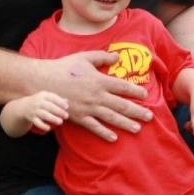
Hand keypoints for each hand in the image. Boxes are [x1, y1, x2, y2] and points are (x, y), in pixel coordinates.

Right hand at [24, 91, 69, 132]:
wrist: (24, 107)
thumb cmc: (41, 101)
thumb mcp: (47, 98)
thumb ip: (57, 99)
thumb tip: (67, 102)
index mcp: (43, 95)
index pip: (52, 97)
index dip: (60, 102)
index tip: (66, 107)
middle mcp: (38, 102)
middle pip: (49, 106)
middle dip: (58, 111)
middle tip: (66, 116)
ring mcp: (34, 110)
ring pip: (44, 115)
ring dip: (53, 118)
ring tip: (61, 122)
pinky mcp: (31, 118)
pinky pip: (37, 122)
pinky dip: (42, 125)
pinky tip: (49, 128)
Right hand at [36, 51, 152, 142]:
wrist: (44, 81)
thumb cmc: (65, 67)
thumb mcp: (85, 57)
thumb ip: (102, 57)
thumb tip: (117, 57)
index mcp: (99, 80)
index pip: (122, 87)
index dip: (135, 91)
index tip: (146, 95)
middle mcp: (97, 96)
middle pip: (121, 105)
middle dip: (137, 111)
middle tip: (150, 117)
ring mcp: (88, 108)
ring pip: (111, 117)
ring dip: (125, 123)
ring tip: (138, 129)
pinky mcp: (79, 117)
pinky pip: (94, 127)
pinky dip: (104, 133)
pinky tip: (114, 138)